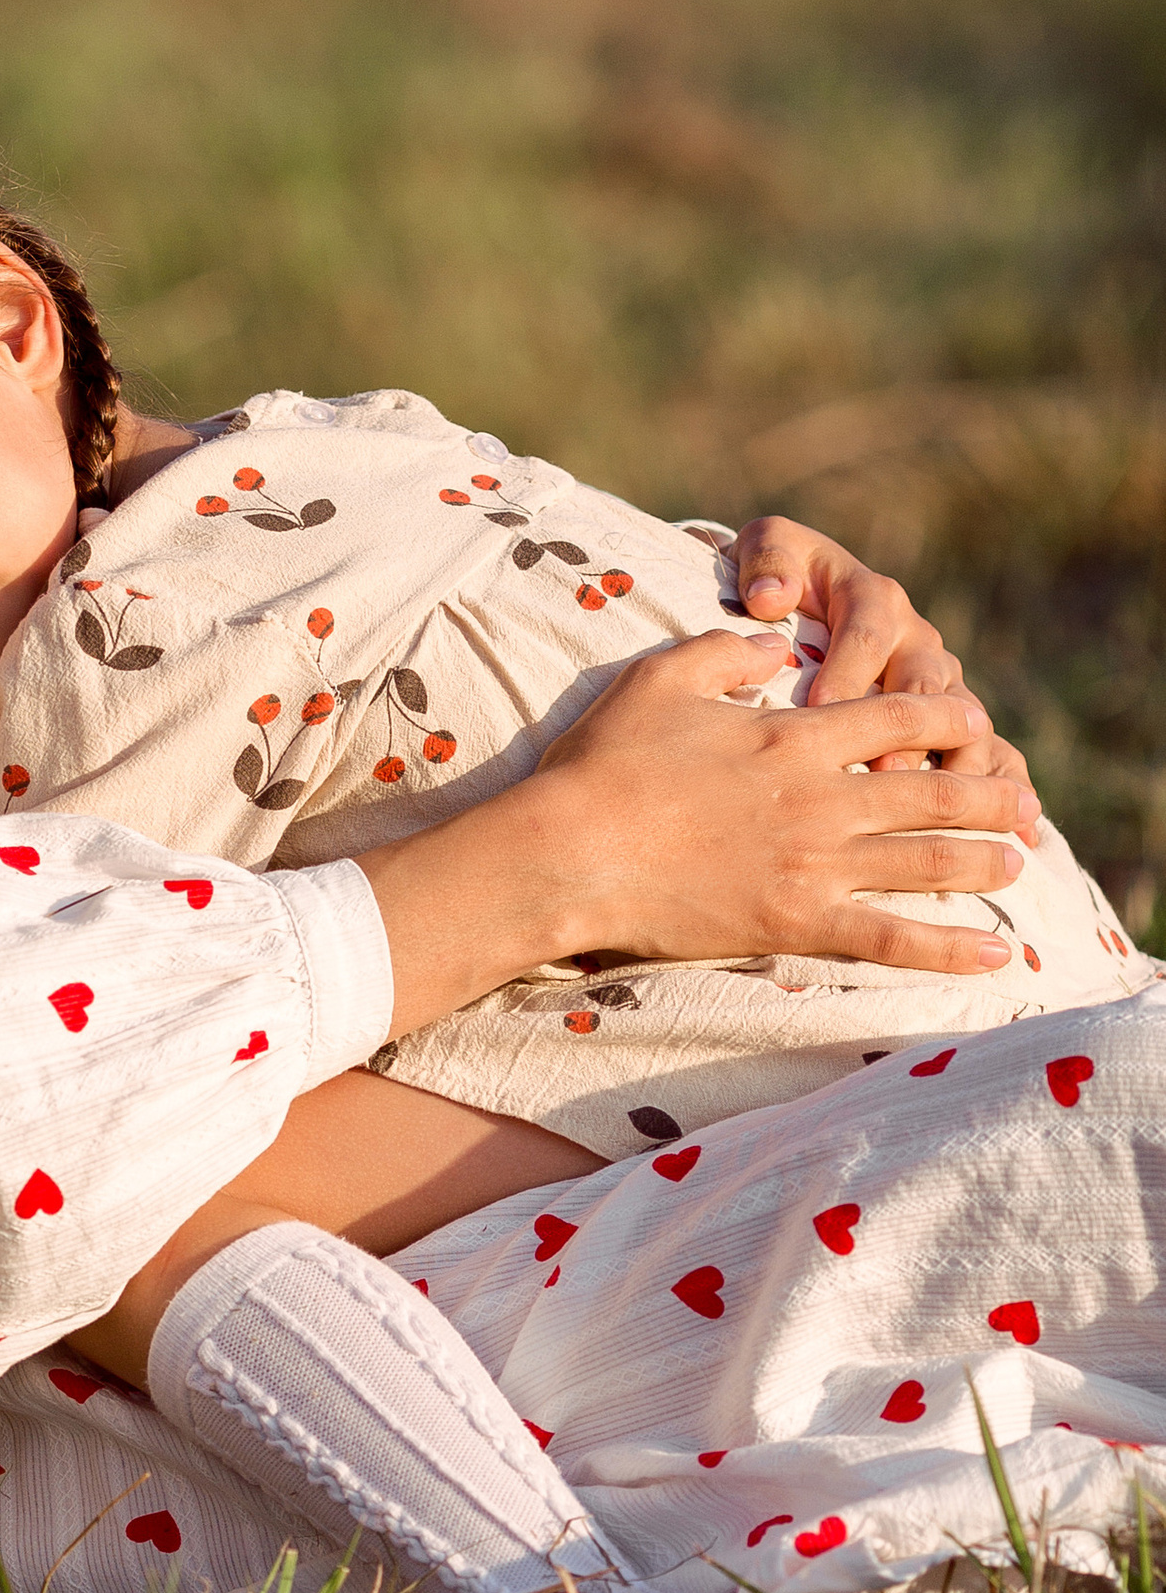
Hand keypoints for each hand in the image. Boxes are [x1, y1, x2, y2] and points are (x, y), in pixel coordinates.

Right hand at [533, 628, 1030, 968]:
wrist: (567, 852)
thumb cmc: (600, 764)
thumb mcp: (658, 679)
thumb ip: (725, 652)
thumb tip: (779, 642)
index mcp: (793, 735)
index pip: (898, 716)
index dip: (947, 715)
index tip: (974, 721)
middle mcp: (820, 797)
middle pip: (934, 790)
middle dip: (989, 792)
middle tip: (1023, 798)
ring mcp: (814, 864)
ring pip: (928, 861)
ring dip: (984, 858)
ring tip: (1020, 859)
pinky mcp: (796, 922)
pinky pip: (891, 939)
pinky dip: (950, 947)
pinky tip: (994, 950)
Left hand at [729, 511, 1038, 821]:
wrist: (809, 596)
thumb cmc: (781, 578)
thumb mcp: (770, 549)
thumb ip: (769, 561)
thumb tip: (772, 595)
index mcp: (874, 599)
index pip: (867, 631)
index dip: (848, 667)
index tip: (821, 706)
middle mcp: (918, 641)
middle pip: (925, 683)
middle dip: (909, 730)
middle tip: (884, 773)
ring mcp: (944, 685)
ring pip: (967, 723)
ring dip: (965, 766)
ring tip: (964, 811)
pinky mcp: (959, 724)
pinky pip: (994, 754)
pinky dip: (1009, 789)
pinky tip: (1022, 833)